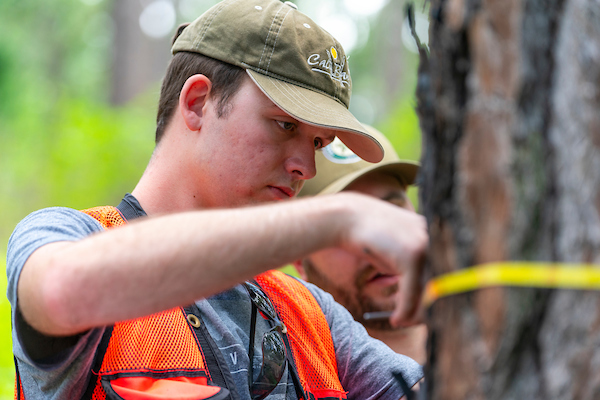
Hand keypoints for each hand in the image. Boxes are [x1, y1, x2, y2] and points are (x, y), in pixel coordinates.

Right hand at [336, 192, 427, 325]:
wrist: (343, 218)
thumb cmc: (364, 237)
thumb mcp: (392, 253)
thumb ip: (409, 269)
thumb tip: (428, 299)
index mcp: (430, 232)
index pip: (441, 272)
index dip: (433, 298)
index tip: (423, 315)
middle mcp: (432, 236)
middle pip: (439, 283)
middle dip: (427, 308)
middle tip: (412, 323)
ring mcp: (424, 243)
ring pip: (427, 290)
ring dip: (416, 313)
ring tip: (403, 322)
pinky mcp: (412, 255)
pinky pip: (413, 292)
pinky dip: (405, 310)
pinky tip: (396, 319)